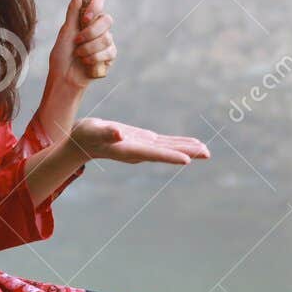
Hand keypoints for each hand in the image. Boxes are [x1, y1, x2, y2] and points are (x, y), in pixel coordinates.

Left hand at [47, 0, 116, 89]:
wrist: (64, 78)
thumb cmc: (62, 55)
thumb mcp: (65, 31)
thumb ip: (73, 10)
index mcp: (88, 18)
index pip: (100, 1)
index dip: (95, 6)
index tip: (85, 17)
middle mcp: (99, 28)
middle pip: (107, 19)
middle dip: (90, 32)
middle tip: (77, 41)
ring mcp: (106, 42)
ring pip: (107, 38)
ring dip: (88, 48)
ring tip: (78, 55)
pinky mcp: (110, 56)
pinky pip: (109, 52)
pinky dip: (93, 58)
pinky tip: (86, 63)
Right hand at [68, 117, 210, 165]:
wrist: (83, 141)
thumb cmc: (86, 135)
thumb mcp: (94, 131)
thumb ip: (107, 133)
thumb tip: (118, 134)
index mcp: (129, 150)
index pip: (153, 154)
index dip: (170, 156)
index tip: (187, 160)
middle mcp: (140, 152)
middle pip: (167, 153)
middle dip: (187, 153)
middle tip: (208, 154)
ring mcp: (143, 147)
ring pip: (169, 148)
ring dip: (187, 148)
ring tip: (206, 150)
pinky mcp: (144, 141)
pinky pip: (165, 143)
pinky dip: (178, 143)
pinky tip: (191, 144)